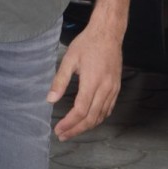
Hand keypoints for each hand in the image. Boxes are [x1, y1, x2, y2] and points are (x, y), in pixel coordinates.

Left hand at [46, 24, 122, 140]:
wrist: (108, 33)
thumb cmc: (87, 43)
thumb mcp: (69, 58)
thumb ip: (60, 80)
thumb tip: (50, 99)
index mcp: (92, 81)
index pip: (80, 110)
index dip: (69, 123)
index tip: (58, 129)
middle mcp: (105, 88)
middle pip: (91, 118)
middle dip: (76, 129)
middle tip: (63, 135)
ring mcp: (113, 89)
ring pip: (101, 116)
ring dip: (87, 127)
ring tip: (73, 131)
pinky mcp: (116, 88)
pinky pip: (108, 109)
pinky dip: (98, 118)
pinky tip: (89, 120)